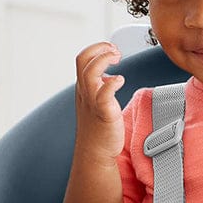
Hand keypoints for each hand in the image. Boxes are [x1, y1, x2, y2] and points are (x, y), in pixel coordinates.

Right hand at [75, 41, 125, 161]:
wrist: (95, 153)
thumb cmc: (99, 129)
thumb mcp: (96, 102)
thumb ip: (101, 88)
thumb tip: (110, 77)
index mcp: (83, 88)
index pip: (83, 58)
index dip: (97, 49)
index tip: (112, 50)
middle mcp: (85, 92)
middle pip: (82, 60)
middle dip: (99, 49)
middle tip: (116, 52)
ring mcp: (93, 102)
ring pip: (90, 72)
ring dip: (104, 59)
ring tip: (117, 59)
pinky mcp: (103, 113)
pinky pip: (104, 94)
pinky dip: (112, 83)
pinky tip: (120, 80)